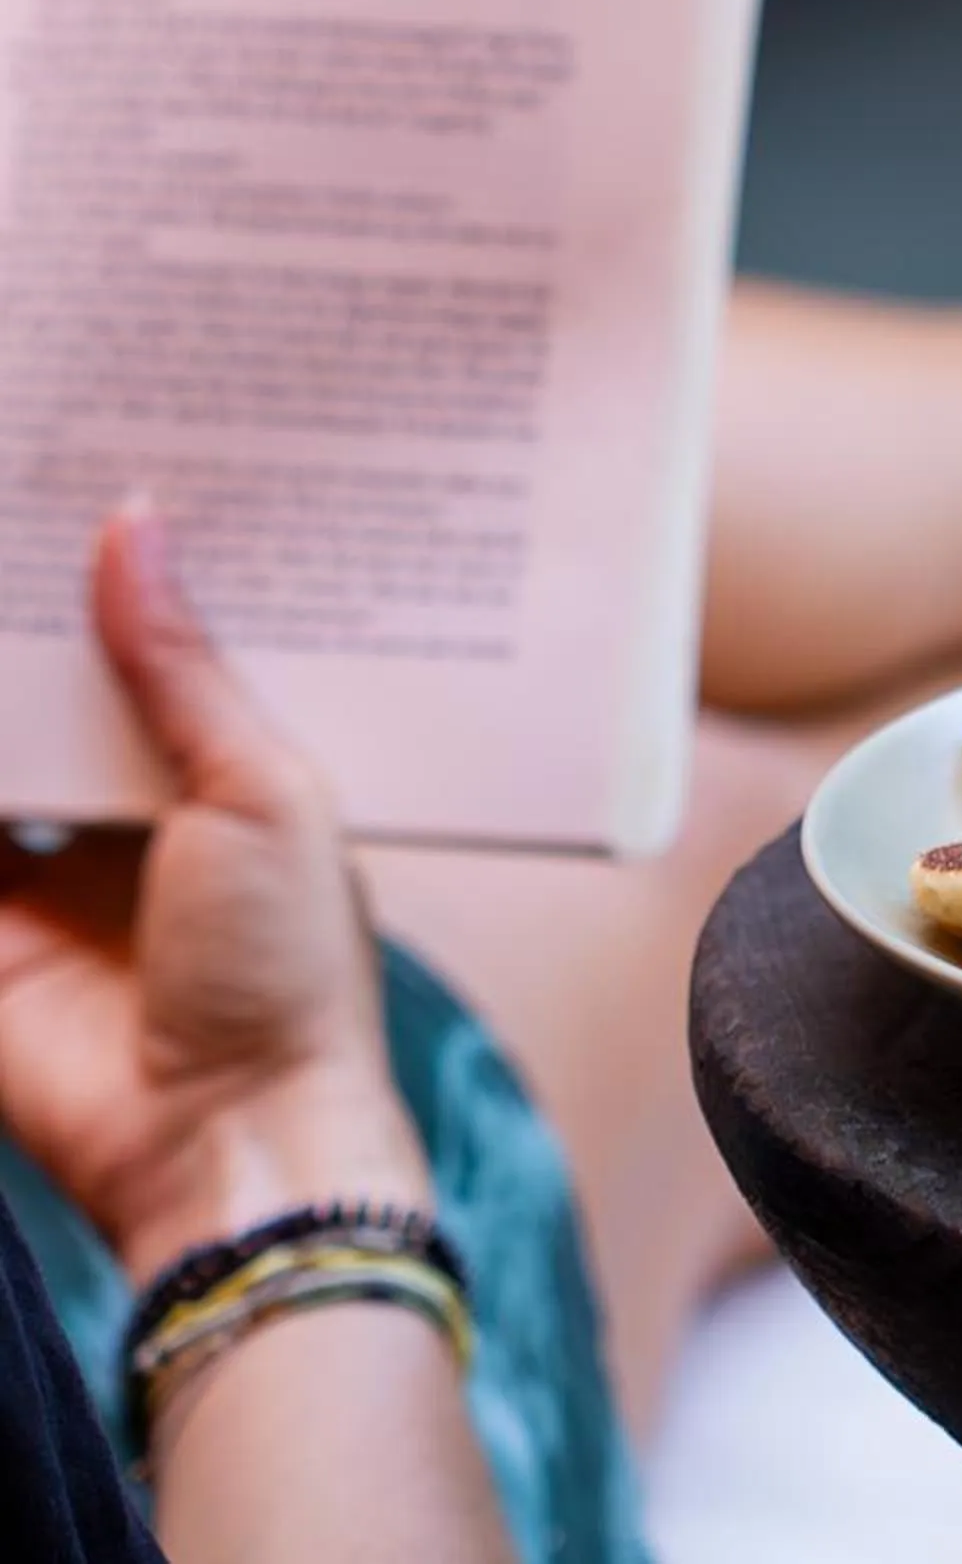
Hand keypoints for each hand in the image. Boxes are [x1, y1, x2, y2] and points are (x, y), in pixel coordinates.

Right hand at [0, 501, 427, 1283]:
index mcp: (226, 776)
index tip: (93, 465)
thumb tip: (134, 522)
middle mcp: (129, 811)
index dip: (124, 575)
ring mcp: (40, 867)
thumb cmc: (290, 969)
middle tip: (14, 474)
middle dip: (26, 605)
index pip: (157, 651)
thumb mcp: (260, 793)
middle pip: (51, 685)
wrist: (226, 1139)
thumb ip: (182, 666)